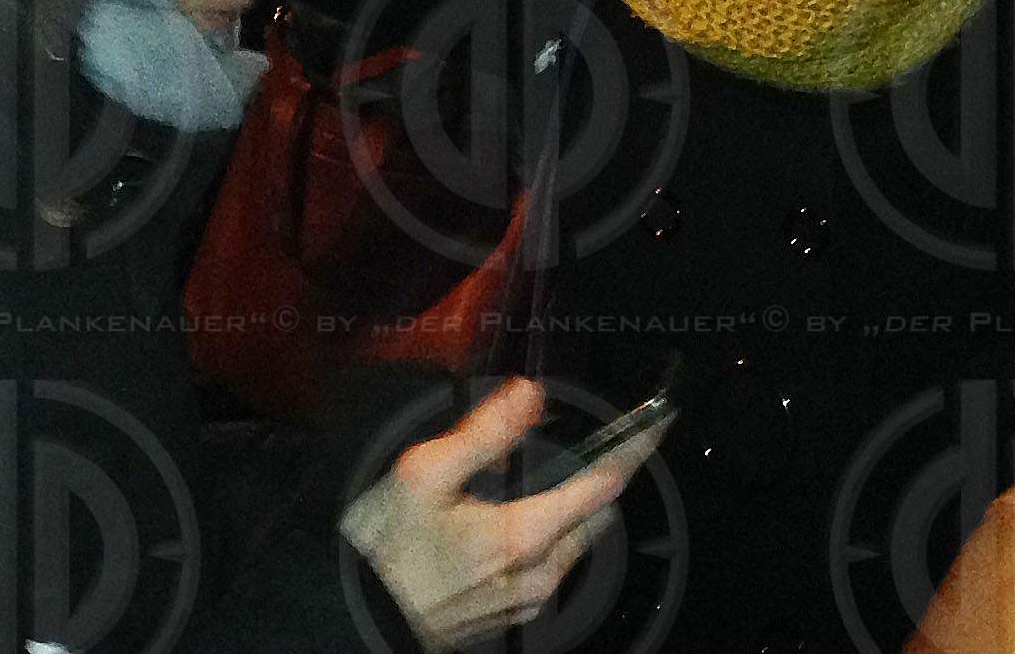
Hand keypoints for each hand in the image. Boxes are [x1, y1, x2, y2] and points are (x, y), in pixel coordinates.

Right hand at [338, 378, 667, 650]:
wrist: (358, 621)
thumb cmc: (385, 551)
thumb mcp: (424, 476)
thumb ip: (484, 433)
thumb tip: (528, 394)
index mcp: (523, 536)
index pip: (602, 487)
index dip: (634, 450)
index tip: (657, 424)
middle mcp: (539, 575)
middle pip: (596, 518)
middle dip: (602, 480)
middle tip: (595, 445)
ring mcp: (527, 601)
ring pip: (575, 545)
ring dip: (574, 510)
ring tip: (548, 480)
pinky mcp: (512, 616)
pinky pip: (551, 569)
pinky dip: (551, 537)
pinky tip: (514, 522)